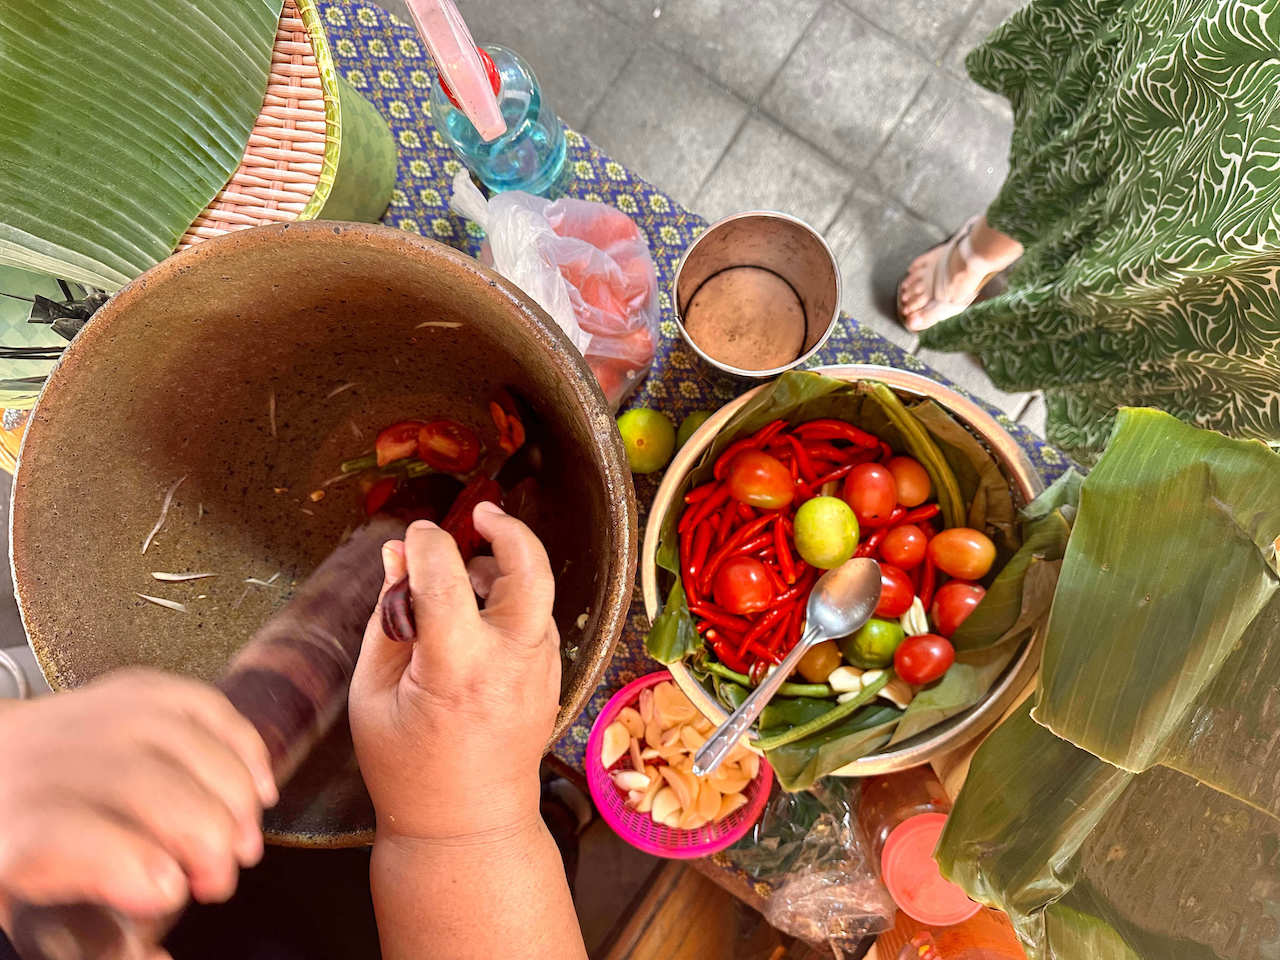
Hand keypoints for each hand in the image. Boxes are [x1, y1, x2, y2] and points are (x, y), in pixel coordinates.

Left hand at [0, 669, 275, 929]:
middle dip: (204, 836)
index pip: (63, 836)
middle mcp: (47, 762)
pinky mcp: (131, 689)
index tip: (173, 893)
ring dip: (234, 796)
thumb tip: (162, 959)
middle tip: (219, 883)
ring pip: (182, 740)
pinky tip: (257, 788)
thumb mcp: (27, 917)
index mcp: (12, 827)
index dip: (129, 864)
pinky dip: (243, 744)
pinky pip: (200, 703)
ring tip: (245, 844)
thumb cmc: (15, 855)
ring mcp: (93, 716)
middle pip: (140, 785)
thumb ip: (97, 945)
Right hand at [349, 502, 559, 842]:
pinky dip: (510, 605)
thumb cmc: (408, 770)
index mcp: (459, 669)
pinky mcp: (548, 679)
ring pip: (536, 594)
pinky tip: (475, 619)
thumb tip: (397, 560)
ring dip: (505, 571)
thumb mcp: (372, 694)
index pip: (445, 578)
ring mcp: (538, 672)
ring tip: (462, 579)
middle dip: (510, 531)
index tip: (410, 537)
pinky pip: (535, 622)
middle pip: (530, 570)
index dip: (425, 544)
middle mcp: (511, 663)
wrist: (465, 827)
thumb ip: (388, 620)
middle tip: (482, 514)